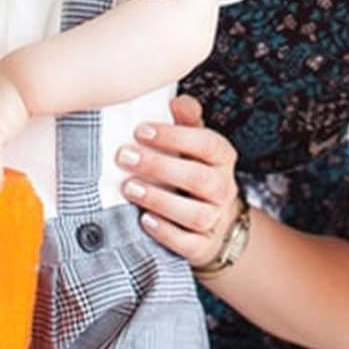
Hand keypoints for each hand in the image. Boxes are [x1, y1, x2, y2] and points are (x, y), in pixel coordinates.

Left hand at [119, 94, 240, 265]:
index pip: (206, 144)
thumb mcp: (194, 142)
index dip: (174, 137)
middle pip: (200, 179)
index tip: (140, 131)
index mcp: (222, 157)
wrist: (215, 220)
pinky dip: (166, 233)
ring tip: (129, 188)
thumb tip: (177, 101)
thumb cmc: (194, 169)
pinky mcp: (203, 246)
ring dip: (160, 200)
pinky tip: (144, 221)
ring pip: (195, 214)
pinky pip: (188, 244)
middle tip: (124, 157)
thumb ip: (186, 121)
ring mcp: (216, 219)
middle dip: (159, 167)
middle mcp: (224, 188)